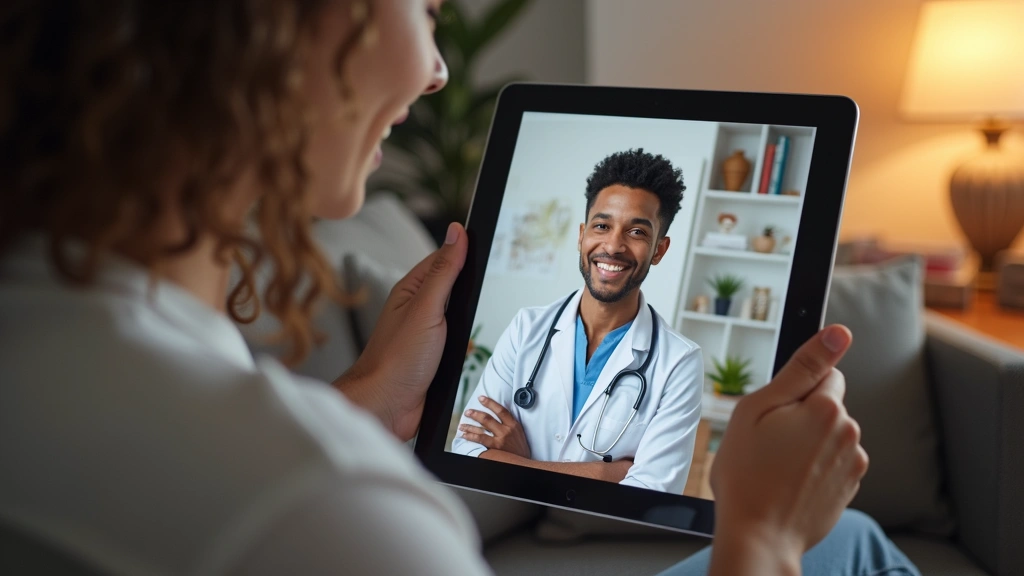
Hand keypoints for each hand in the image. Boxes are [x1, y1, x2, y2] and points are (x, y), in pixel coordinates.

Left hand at [334, 223, 467, 440]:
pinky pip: (456, 344)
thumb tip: (455, 234)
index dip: (461, 250)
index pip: (442, 258)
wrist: (386, 406)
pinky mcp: (432, 357)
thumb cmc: (396, 358)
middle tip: (476, 291)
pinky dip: (463, 347)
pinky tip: (461, 351)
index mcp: (411, 290)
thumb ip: (444, 271)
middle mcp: (417, 309)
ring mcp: (425, 333)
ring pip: (458, 318)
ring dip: (467, 324)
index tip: (480, 241)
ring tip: (464, 328)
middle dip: (468, 292)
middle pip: (453, 288)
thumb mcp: (426, 307)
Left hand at [458, 396, 531, 457]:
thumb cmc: (520, 445)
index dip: (490, 403)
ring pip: (482, 429)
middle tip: (468, 412)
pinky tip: (465, 435)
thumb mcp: (518, 430)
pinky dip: (471, 436)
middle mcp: (506, 430)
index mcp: (513, 424)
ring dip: (470, 426)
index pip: (501, 410)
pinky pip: (481, 439)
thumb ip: (509, 422)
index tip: (481, 398)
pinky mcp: (496, 447)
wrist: (523, 460)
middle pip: (488, 418)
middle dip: (475, 414)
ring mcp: (501, 439)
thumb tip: (498, 412)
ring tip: (462, 425)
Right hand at [709, 325, 867, 571]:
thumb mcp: (758, 409)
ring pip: (830, 435)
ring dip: (809, 443)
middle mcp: (849, 432)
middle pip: (827, 406)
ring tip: (777, 466)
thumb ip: (801, 368)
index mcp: (826, 408)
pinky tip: (790, 482)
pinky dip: (815, 468)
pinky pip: (833, 462)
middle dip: (802, 416)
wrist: (758, 536)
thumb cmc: (747, 476)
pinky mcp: (850, 487)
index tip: (776, 412)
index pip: (824, 374)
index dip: (794, 391)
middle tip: (769, 441)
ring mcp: (853, 463)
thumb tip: (838, 333)